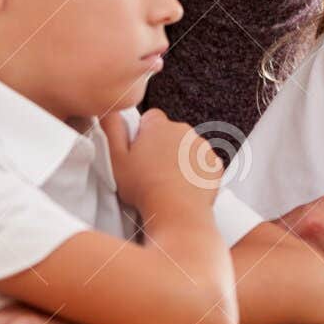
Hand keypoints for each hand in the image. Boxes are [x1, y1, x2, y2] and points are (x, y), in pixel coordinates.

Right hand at [100, 110, 218, 216]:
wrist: (177, 212)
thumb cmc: (145, 188)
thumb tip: (109, 111)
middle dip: (161, 146)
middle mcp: (183, 130)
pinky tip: (183, 186)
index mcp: (159, 125)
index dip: (143, 134)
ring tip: (166, 181)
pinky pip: (202, 162)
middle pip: (169, 132)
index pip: (150, 117)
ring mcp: (202, 147)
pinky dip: (195, 171)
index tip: (139, 151)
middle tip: (150, 170)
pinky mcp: (214, 164)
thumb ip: (111, 129)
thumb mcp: (116, 158)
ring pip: (187, 147)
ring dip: (178, 158)